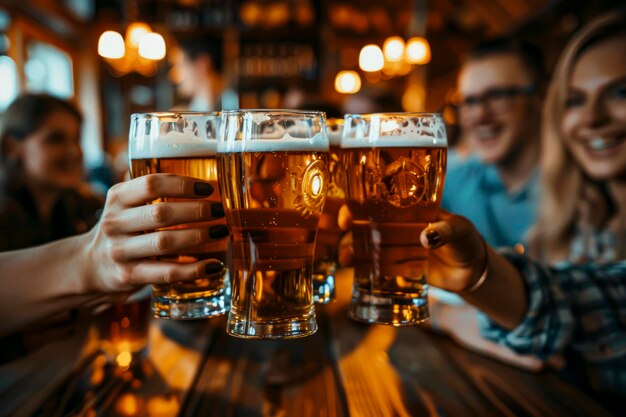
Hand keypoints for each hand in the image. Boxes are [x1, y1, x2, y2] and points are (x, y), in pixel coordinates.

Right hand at [81, 174, 225, 292]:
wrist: (91, 265)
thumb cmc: (124, 228)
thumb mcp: (127, 203)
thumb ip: (153, 191)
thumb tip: (206, 177)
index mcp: (118, 197)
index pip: (151, 184)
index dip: (183, 184)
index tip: (208, 188)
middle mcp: (115, 223)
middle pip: (161, 214)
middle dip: (197, 211)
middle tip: (221, 210)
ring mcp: (120, 251)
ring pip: (164, 243)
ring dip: (199, 237)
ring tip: (221, 232)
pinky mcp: (128, 276)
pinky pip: (166, 272)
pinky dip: (193, 270)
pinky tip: (214, 264)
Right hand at [337, 205, 486, 292]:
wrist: (472, 271)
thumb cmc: (466, 241)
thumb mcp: (461, 230)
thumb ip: (446, 231)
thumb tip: (426, 238)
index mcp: (406, 209)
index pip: (376, 202)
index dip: (356, 206)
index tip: (347, 216)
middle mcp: (395, 226)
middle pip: (363, 225)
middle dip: (347, 232)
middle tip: (344, 241)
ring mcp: (393, 247)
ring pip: (365, 247)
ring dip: (351, 251)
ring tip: (347, 260)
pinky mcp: (396, 267)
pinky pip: (375, 267)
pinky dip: (363, 269)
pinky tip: (357, 272)